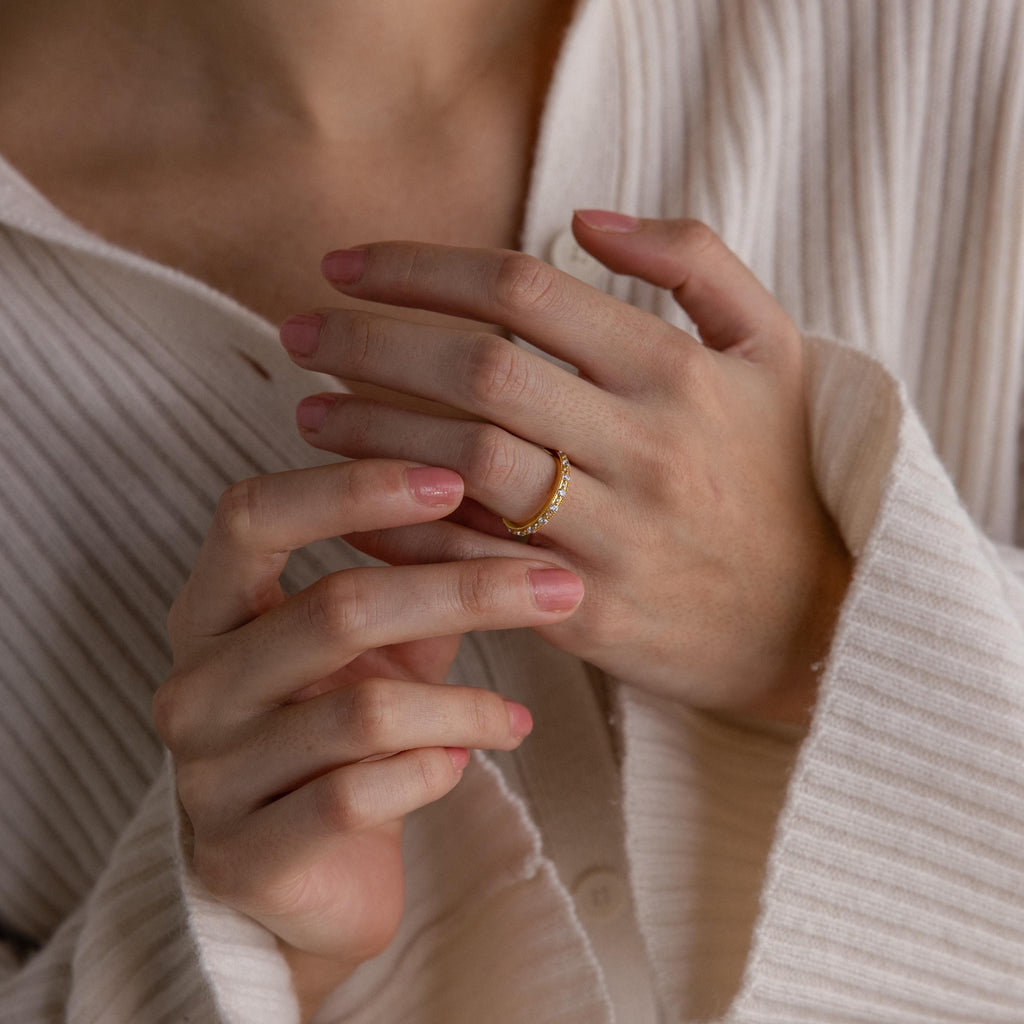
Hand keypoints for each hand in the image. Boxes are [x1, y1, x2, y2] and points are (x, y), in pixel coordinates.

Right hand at [152, 459, 582, 1008]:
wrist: (310, 873)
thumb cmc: (345, 731)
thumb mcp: (384, 646)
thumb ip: (420, 577)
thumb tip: (503, 498)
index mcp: (210, 611)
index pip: (253, 515)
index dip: (351, 487)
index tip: (453, 479)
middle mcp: (193, 685)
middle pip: (335, 607)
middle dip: (461, 591)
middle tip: (557, 587)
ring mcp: (209, 775)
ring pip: (363, 712)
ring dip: (464, 708)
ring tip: (514, 715)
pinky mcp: (244, 857)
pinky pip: (359, 796)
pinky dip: (432, 772)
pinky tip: (461, 765)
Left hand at [279, 214, 849, 722]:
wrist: (810, 622)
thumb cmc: (778, 475)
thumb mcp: (772, 350)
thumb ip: (695, 261)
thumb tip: (585, 217)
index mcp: (678, 372)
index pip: (521, 293)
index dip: (419, 268)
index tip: (346, 265)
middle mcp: (645, 448)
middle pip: (478, 371)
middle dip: (370, 341)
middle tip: (299, 334)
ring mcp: (615, 536)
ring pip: (465, 465)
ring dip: (371, 433)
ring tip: (309, 412)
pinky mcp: (587, 612)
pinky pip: (472, 560)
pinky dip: (402, 529)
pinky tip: (352, 505)